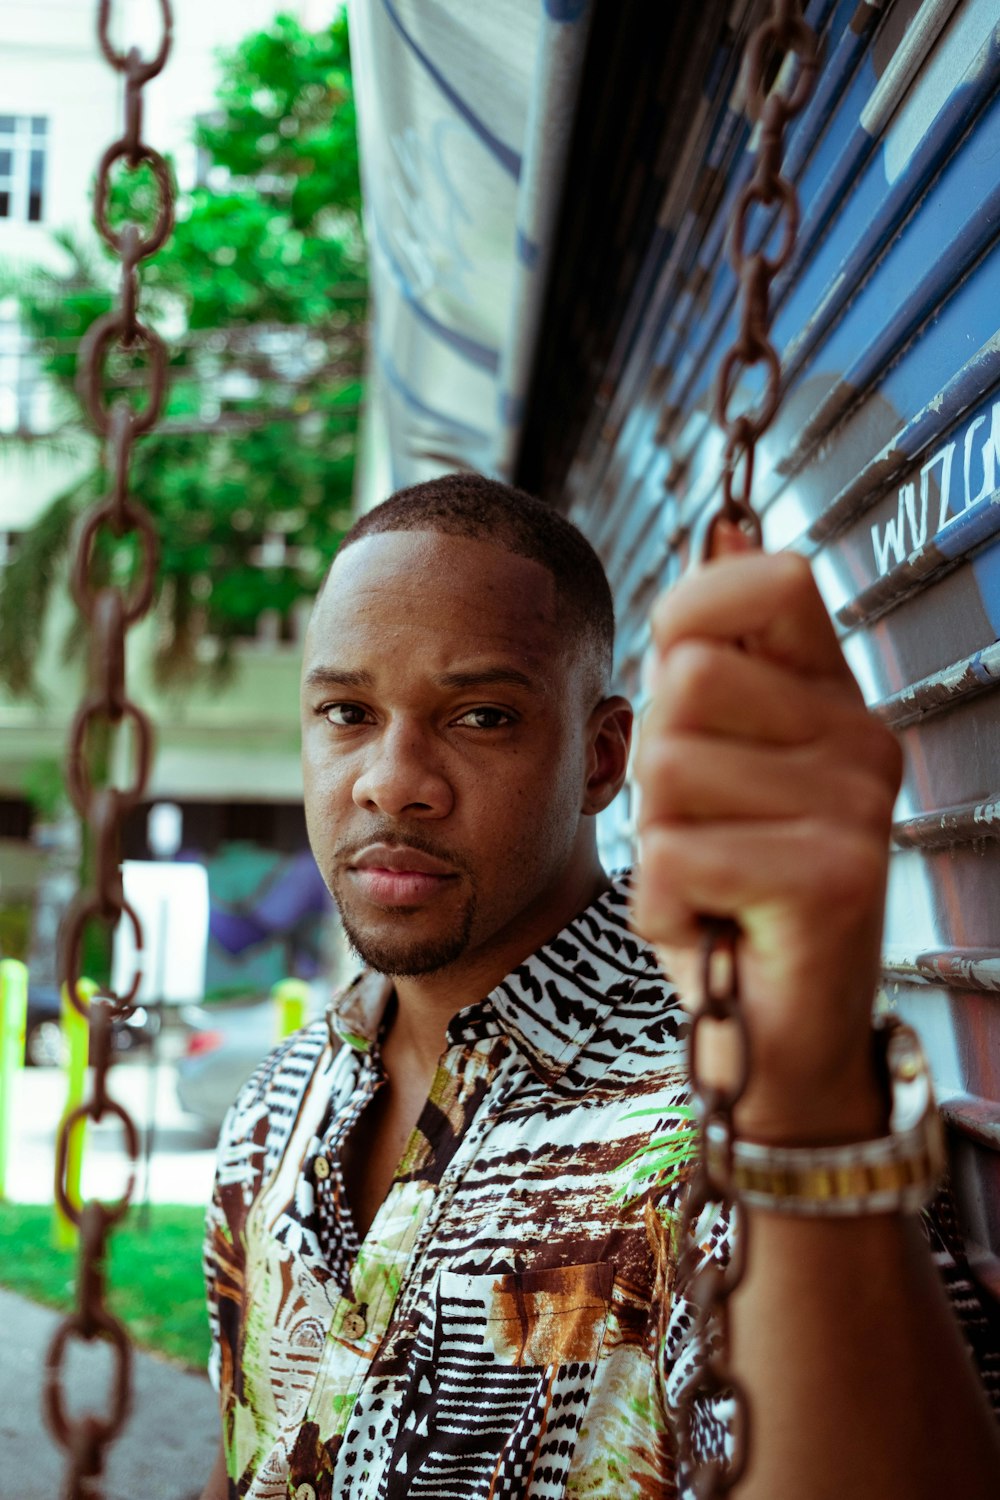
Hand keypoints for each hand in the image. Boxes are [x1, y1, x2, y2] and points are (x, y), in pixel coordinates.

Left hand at [630, 527, 902, 1144]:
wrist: (780, 1036)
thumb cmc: (735, 892)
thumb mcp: (719, 762)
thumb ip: (719, 656)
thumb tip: (727, 526)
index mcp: (836, 701)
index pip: (771, 581)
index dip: (692, 612)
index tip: (680, 682)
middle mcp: (863, 742)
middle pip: (685, 681)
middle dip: (657, 767)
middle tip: (705, 831)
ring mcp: (858, 810)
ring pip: (667, 768)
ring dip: (658, 843)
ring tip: (714, 882)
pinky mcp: (831, 881)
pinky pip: (671, 858)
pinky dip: (664, 910)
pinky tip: (716, 928)